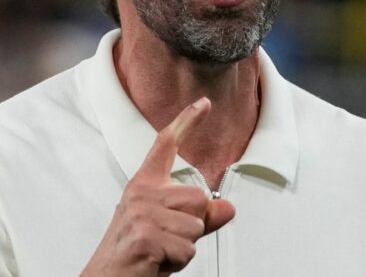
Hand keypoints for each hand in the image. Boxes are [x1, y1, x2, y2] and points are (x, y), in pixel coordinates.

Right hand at [80, 97, 235, 275]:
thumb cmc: (137, 255)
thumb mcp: (170, 230)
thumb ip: (199, 217)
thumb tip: (228, 207)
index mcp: (145, 186)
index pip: (166, 145)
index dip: (187, 122)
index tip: (204, 103)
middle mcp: (142, 194)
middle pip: (199, 198)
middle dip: (193, 226)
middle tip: (166, 240)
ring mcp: (142, 215)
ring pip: (196, 225)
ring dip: (186, 247)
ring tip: (161, 251)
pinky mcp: (145, 237)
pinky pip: (187, 248)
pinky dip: (178, 261)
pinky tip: (157, 262)